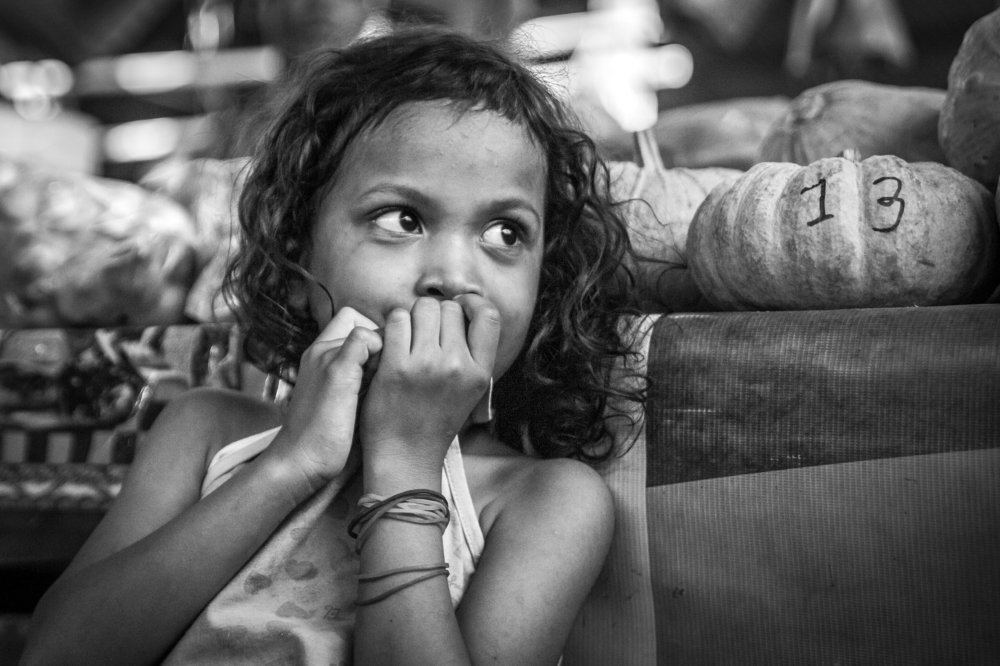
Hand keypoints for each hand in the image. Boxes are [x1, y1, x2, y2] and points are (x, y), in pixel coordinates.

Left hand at [265, 307, 381, 492]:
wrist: (303, 466)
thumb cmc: (318, 427)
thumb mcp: (339, 377)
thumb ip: (357, 346)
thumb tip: (378, 335)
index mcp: (324, 349)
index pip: (357, 320)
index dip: (376, 332)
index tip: (389, 354)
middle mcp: (327, 360)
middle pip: (363, 338)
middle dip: (381, 349)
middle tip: (391, 370)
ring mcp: (333, 380)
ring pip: (366, 359)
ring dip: (380, 368)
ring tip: (388, 385)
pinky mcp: (340, 399)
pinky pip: (363, 380)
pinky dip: (375, 384)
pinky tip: (381, 399)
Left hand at [360, 294, 499, 480]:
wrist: (405, 455)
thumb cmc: (434, 420)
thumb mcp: (470, 391)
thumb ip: (472, 354)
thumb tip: (462, 309)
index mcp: (481, 372)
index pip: (488, 315)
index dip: (471, 304)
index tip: (457, 310)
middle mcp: (458, 366)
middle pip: (448, 308)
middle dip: (434, 314)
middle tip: (423, 334)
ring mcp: (427, 365)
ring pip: (421, 308)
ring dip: (411, 318)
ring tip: (406, 340)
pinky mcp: (396, 367)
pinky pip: (396, 320)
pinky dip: (391, 327)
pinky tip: (389, 345)